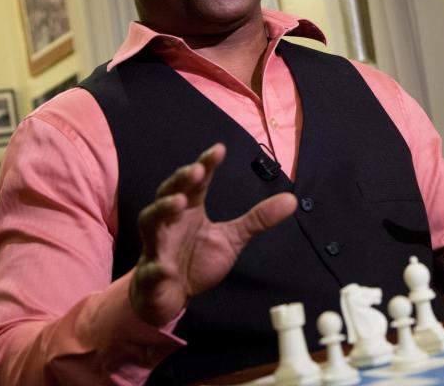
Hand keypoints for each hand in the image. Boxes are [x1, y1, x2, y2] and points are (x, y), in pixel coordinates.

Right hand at [129, 143, 296, 326]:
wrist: (172, 295)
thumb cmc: (197, 259)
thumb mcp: (233, 238)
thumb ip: (258, 219)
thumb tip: (292, 200)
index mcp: (190, 210)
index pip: (197, 182)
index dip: (206, 164)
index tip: (220, 149)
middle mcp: (170, 222)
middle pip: (169, 193)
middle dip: (182, 181)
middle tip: (198, 170)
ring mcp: (157, 246)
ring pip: (151, 222)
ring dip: (163, 210)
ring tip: (179, 202)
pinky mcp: (152, 275)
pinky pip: (151, 270)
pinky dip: (157, 268)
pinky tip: (167, 268)